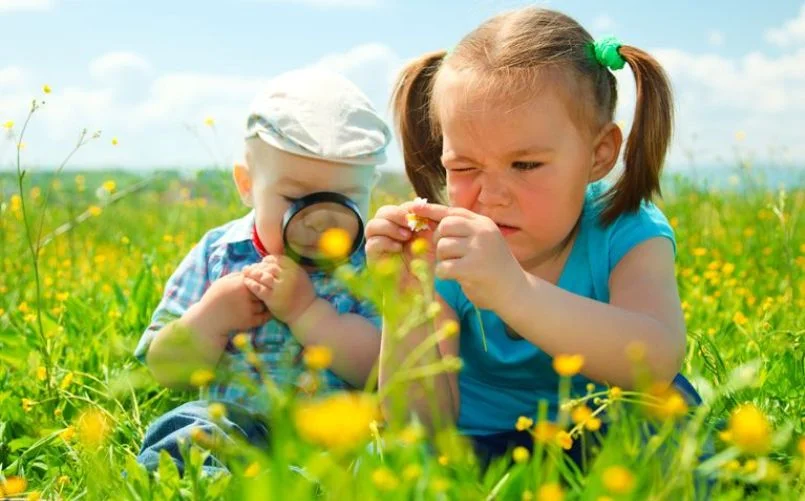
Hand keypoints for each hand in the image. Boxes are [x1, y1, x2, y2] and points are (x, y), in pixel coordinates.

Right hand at [190, 272, 271, 341]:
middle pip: (264, 291)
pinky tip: (263, 312)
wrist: (207, 318)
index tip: (260, 283)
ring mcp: (248, 309)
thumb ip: (238, 275)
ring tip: (259, 303)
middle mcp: (245, 295)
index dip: (261, 281)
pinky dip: (266, 315)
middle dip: (264, 292)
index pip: (259, 278)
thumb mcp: (223, 281)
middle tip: (262, 294)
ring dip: (263, 304)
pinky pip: (264, 317)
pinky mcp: (248, 321)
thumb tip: (252, 270)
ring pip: (264, 304)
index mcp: (240, 284)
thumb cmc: (214, 298)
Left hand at [242, 255, 316, 324]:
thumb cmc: (303, 295)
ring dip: (252, 273)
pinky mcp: (272, 298)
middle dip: (257, 266)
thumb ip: (290, 268)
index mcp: (295, 270)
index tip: (262, 262)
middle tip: (249, 267)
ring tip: (245, 273)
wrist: (306, 313)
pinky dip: (251, 284)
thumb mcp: (301, 277)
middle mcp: (288, 277)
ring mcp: (280, 288)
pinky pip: (259, 289)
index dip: (267, 260)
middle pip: (268, 267)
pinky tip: (246, 282)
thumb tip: (273, 261)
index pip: (278, 259)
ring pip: (262, 276)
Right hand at [365, 202, 435, 286]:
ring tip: (406, 237)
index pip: (398, 207)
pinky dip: (386, 242)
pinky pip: (372, 243)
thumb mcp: (430, 240)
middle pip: (382, 212)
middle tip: (411, 223)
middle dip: (396, 214)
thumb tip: (421, 204)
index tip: (422, 214)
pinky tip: (398, 248)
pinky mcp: (372, 258)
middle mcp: (386, 233)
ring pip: (372, 225)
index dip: (408, 208)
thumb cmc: (426, 265)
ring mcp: (377, 245)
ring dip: (390, 227)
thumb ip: (427, 222)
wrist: (418, 290)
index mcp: (400, 226)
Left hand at [410, 203, 526, 310]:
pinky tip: (456, 277)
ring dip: (443, 260)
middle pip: (444, 227)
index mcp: (483, 224)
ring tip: (457, 267)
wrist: (515, 292)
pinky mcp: (472, 268)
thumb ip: (460, 231)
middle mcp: (482, 232)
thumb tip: (426, 219)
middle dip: (439, 241)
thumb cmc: (493, 267)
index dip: (431, 210)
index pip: (453, 212)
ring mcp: (478, 249)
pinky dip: (444, 274)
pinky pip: (443, 267)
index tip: (413, 207)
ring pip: (442, 247)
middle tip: (447, 254)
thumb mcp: (481, 242)